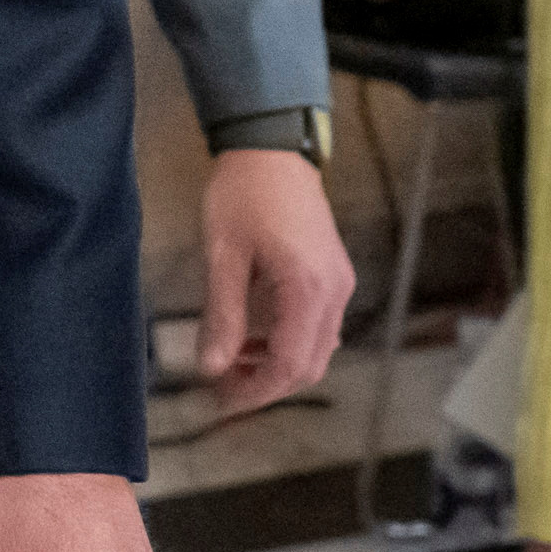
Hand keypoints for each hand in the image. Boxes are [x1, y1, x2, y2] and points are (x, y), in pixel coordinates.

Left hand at [195, 142, 358, 412]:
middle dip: (265, 385)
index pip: (288, 364)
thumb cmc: (244, 193)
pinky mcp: (333, 276)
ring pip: (316, 350)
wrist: (273, 148)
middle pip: (308, 366)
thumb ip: (222, 316)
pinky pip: (318, 327)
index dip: (254, 392)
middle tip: (222, 390)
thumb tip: (212, 367)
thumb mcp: (223, 256)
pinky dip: (288, 343)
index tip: (221, 403)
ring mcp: (338, 284)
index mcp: (307, 288)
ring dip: (276, 366)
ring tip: (232, 363)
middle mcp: (333, 291)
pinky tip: (254, 337)